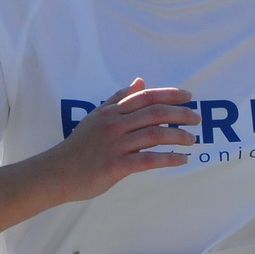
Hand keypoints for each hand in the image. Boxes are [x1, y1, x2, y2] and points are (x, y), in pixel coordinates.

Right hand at [49, 77, 198, 201]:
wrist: (57, 172)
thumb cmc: (80, 146)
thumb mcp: (97, 117)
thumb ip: (118, 99)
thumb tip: (140, 81)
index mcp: (111, 111)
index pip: (145, 96)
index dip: (170, 94)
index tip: (189, 97)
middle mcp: (114, 124)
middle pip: (155, 113)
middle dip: (181, 114)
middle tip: (197, 119)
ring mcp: (116, 144)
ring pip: (156, 134)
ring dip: (179, 136)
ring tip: (192, 140)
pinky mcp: (116, 165)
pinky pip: (149, 159)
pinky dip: (169, 159)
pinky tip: (182, 159)